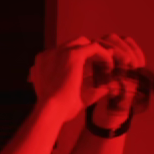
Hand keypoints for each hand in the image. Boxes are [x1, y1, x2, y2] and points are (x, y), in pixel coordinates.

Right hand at [29, 34, 148, 123]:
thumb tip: (105, 88)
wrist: (51, 111)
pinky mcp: (73, 54)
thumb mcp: (68, 95)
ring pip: (84, 42)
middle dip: (89, 51)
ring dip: (97, 51)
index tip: (95, 67)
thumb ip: (83, 88)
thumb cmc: (59, 110)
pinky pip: (93, 47)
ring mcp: (59, 52)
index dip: (80, 58)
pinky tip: (110, 65)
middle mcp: (49, 54)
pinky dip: (104, 54)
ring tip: (108, 64)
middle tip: (103, 63)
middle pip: (73, 44)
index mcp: (43, 63)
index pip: (64, 53)